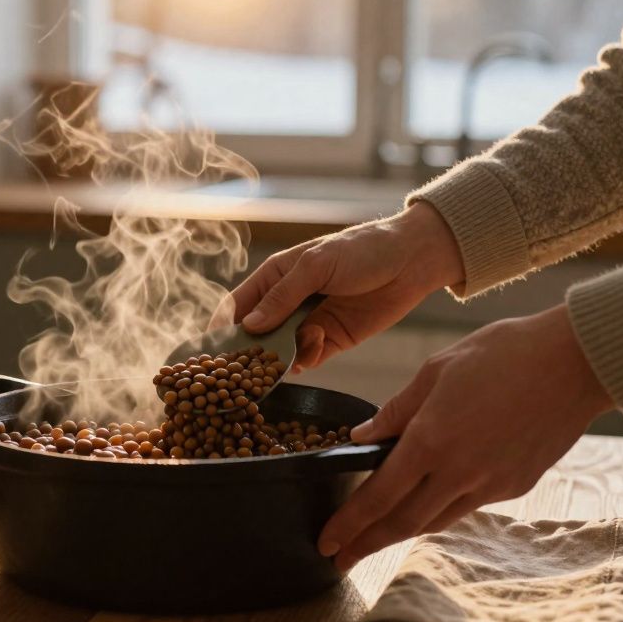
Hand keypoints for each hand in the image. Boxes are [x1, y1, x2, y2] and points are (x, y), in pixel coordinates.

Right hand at [224, 203, 463, 370]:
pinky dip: (306, 360)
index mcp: (276, 277)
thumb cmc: (363, 250)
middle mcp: (288, 303)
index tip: (209, 352)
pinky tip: (312, 352)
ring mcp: (309, 323)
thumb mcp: (317, 265)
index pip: (237, 305)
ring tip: (283, 361)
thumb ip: (283, 296)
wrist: (413, 261)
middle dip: (247, 353)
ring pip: (280, 351)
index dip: (221, 328)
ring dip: (279, 358)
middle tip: (239, 372)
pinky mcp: (332, 341)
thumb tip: (249, 326)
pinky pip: (309, 358)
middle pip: (256, 335)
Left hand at [318, 304, 614, 570]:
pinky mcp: (516, 485)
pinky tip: (427, 505)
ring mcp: (491, 484)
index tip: (327, 542)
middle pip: (403, 522)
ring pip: (436, 520)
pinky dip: (440, 511)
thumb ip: (396, 410)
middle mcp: (459, 472)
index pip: (378, 496)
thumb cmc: (503, 353)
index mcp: (431, 441)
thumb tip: (362, 436)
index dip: (349, 524)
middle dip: (367, 544)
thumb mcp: (435, 370)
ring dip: (402, 532)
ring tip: (375, 538)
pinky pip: (467, 506)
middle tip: (339, 558)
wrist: (576, 363)